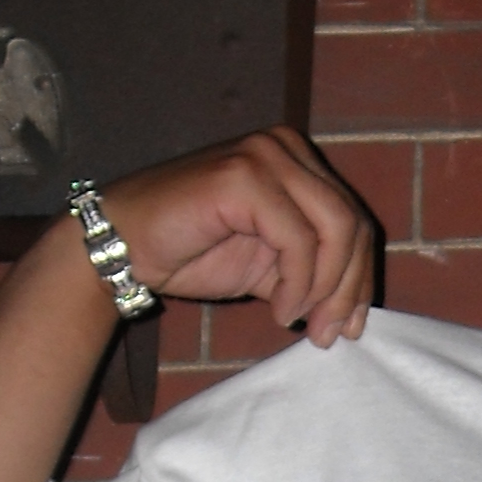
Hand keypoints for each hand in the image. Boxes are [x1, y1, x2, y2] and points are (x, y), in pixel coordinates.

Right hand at [94, 127, 375, 348]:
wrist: (121, 247)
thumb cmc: (188, 253)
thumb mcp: (266, 265)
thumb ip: (310, 273)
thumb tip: (354, 314)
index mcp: (294, 159)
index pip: (352, 218)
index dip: (360, 277)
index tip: (352, 327)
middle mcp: (283, 146)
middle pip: (351, 222)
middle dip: (349, 288)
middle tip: (331, 335)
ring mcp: (263, 155)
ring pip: (334, 228)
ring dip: (326, 288)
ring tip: (304, 323)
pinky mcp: (243, 176)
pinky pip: (297, 239)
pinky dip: (297, 283)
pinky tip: (280, 311)